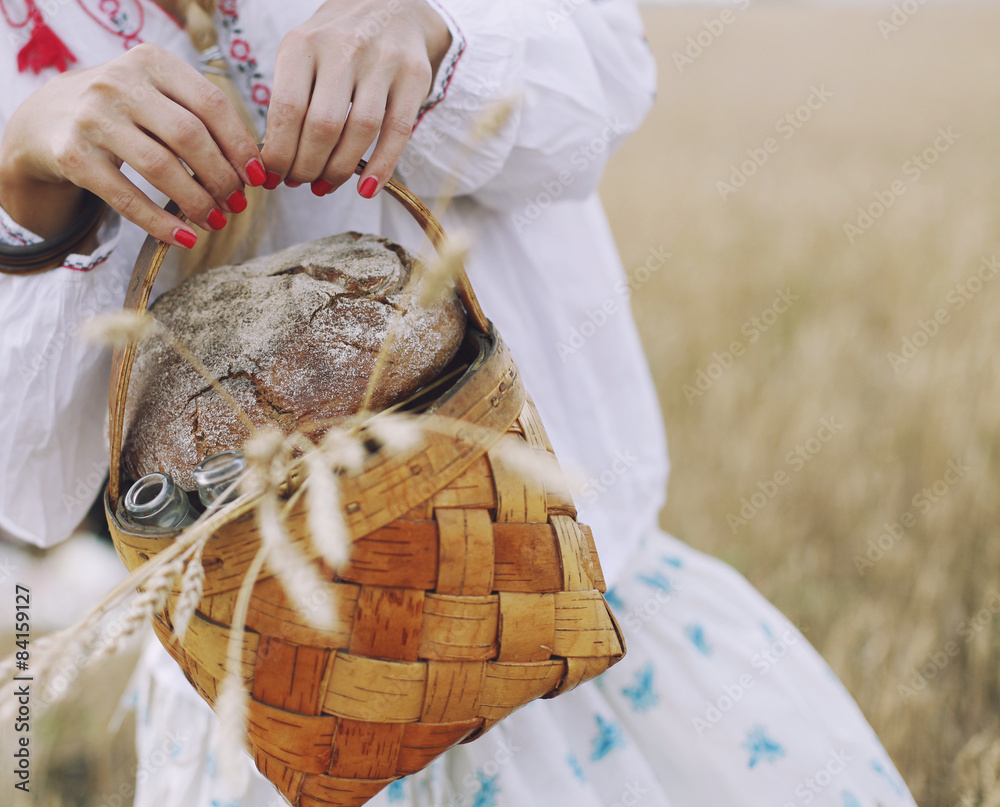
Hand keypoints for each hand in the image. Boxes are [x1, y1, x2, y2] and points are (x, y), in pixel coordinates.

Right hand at [0, 43, 264, 247]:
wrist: (51, 117)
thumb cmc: (128, 111)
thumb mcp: (160, 97)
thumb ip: (202, 120)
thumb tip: (254, 169)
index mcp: (152, 62)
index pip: (211, 104)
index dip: (241, 145)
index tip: (258, 177)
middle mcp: (119, 83)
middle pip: (189, 136)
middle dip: (222, 177)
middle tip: (238, 203)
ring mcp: (92, 118)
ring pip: (160, 167)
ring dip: (197, 201)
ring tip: (217, 219)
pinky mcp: (73, 155)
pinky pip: (127, 197)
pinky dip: (161, 223)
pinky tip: (185, 238)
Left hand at [260, 0, 450, 198]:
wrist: (390, 5)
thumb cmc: (336, 44)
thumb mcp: (302, 56)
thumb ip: (289, 100)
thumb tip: (274, 162)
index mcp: (303, 44)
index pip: (287, 110)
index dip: (279, 153)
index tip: (272, 176)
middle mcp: (343, 48)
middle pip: (322, 126)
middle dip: (307, 167)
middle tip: (301, 183)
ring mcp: (382, 61)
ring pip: (359, 132)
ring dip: (340, 170)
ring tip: (326, 186)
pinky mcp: (413, 76)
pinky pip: (397, 132)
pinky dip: (381, 167)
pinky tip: (366, 188)